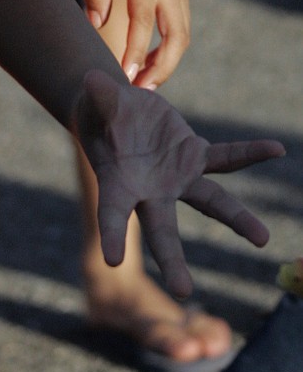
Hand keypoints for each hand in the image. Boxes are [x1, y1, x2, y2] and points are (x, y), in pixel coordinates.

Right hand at [73, 70, 284, 297]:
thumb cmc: (97, 113)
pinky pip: (226, 159)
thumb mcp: (95, 103)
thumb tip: (94, 80)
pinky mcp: (195, 157)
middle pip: (163, 230)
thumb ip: (100, 98)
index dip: (112, 234)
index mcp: (118, 185)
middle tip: (183, 291)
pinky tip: (277, 148)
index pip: (112, 214)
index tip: (113, 259)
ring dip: (237, 219)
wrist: (116, 111)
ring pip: (211, 203)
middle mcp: (151, 192)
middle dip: (172, 260)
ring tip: (263, 239)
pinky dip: (250, 153)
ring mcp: (178, 178)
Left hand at [83, 0, 189, 87]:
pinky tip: (152, 47)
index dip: (133, 56)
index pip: (142, 28)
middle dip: (161, 69)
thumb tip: (93, 25)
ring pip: (182, 33)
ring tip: (144, 76)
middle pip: (175, 40)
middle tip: (140, 90)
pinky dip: (171, 41)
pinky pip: (181, 19)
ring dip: (167, 58)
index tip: (124, 79)